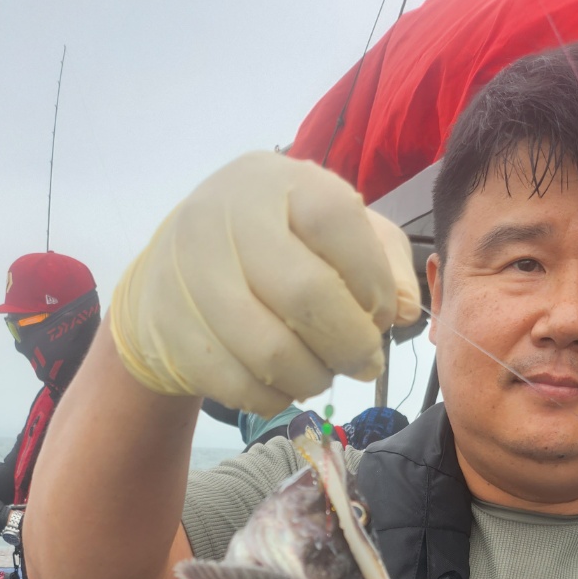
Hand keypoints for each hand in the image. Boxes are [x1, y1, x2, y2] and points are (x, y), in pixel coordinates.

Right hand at [110, 151, 420, 415]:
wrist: (172, 270)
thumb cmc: (276, 245)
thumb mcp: (336, 231)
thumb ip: (384, 261)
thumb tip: (406, 310)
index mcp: (276, 180)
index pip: (335, 220)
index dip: (371, 279)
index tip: (380, 313)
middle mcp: (225, 217)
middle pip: (305, 294)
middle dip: (350, 344)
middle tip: (364, 362)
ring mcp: (190, 276)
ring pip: (272, 353)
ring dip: (314, 378)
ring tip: (323, 373)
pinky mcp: (171, 332)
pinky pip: (239, 386)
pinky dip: (275, 398)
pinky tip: (284, 384)